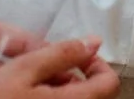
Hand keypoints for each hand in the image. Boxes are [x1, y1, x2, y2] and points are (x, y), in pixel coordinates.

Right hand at [0, 38, 119, 98]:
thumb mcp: (24, 70)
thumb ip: (62, 54)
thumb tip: (94, 41)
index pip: (110, 83)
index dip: (95, 63)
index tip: (75, 55)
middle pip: (93, 95)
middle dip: (72, 76)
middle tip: (43, 70)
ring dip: (60, 90)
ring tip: (30, 86)